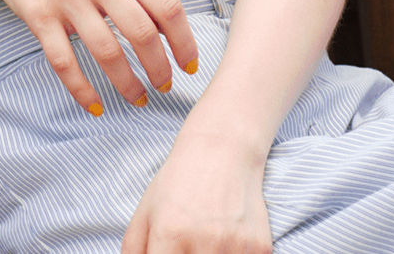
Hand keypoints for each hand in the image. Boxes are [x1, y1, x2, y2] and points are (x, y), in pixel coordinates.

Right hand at [0, 0, 198, 114]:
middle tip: (164, 87)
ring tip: (137, 99)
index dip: (184, 41)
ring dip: (127, 84)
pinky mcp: (39, 16)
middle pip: (141, 33)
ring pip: (107, 52)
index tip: (189, 65)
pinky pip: (65, 61)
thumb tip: (168, 31)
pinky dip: (83, 90)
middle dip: (159, 68)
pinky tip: (96, 106)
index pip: (167, 6)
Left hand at [122, 121, 271, 253]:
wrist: (223, 149)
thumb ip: (133, 250)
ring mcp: (235, 245)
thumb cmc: (179, 180)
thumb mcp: (146, 210)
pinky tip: (226, 239)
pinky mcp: (259, 247)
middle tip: (186, 248)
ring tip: (204, 242)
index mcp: (170, 232)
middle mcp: (203, 241)